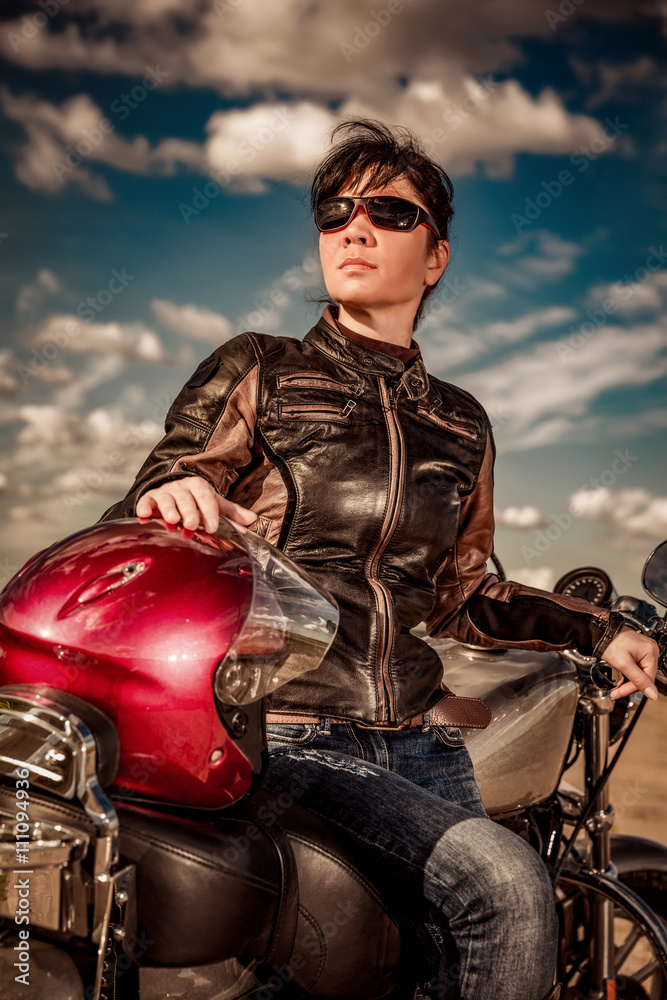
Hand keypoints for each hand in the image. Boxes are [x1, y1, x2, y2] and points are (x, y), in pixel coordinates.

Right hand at [135, 477, 256, 532]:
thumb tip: (252, 519)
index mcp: (198, 486)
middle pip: (186, 498)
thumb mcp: (213, 503)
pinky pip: (145, 501)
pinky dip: (144, 507)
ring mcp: (164, 492)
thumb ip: (230, 513)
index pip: (206, 497)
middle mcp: (181, 487)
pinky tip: (144, 515)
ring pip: (166, 499)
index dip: (209, 512)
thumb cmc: (194, 500)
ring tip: (173, 520)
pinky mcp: (148, 499)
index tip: (213, 527)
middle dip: (190, 511)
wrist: (170, 489)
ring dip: (169, 509)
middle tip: (193, 524)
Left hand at [603, 626, 658, 700]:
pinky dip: (627, 672)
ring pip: (639, 673)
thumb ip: (638, 680)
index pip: (647, 680)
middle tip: (616, 690)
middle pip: (643, 677)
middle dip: (628, 685)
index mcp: (651, 652)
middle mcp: (650, 650)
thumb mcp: (623, 664)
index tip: (619, 693)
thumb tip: (653, 694)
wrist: (600, 631)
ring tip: (616, 682)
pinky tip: (619, 673)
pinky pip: (635, 667)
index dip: (632, 689)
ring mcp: (644, 650)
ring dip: (627, 680)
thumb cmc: (610, 642)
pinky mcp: (637, 651)